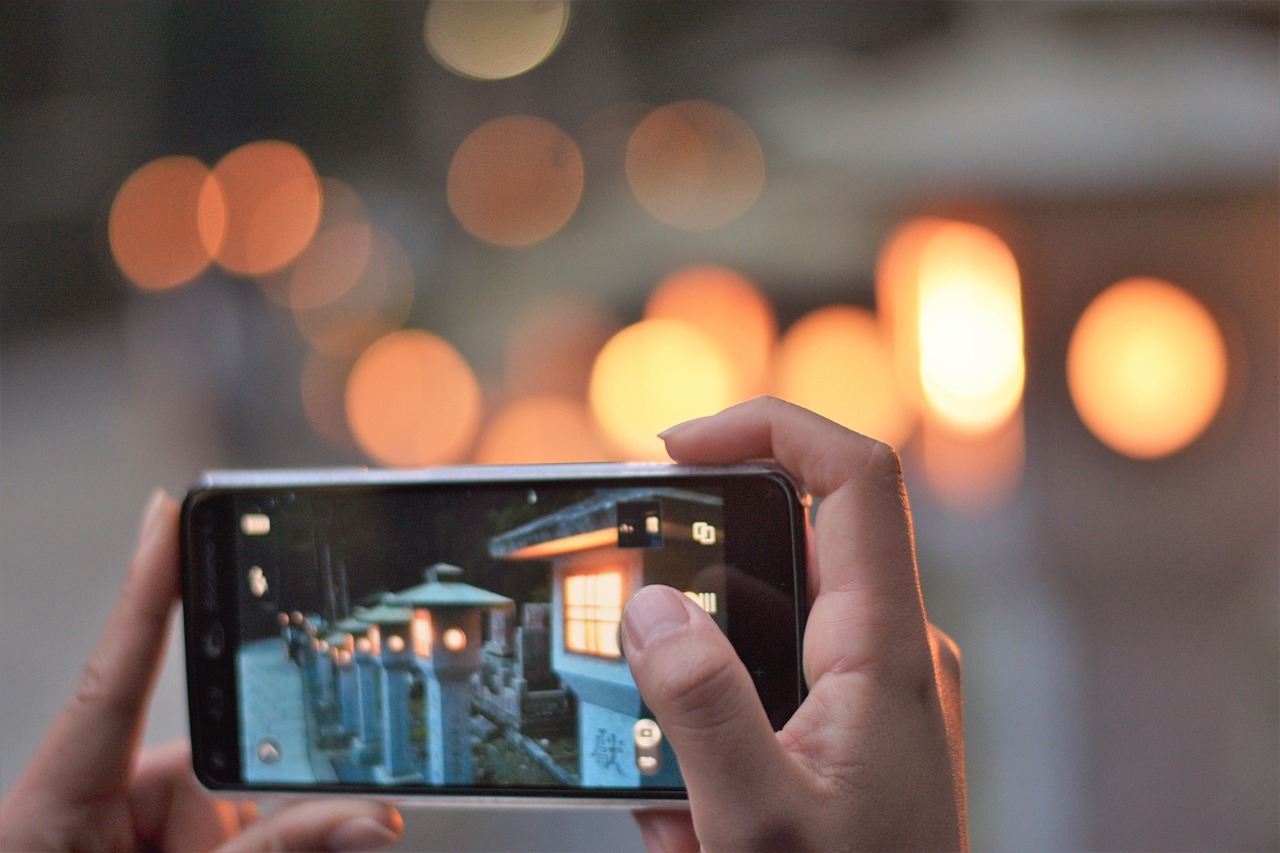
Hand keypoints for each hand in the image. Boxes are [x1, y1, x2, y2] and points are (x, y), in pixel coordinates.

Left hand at [0, 491, 403, 851]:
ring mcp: (126, 833)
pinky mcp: (160, 849)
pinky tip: (303, 848)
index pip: (114, 678)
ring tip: (294, 849)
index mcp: (52, 810)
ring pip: (235, 808)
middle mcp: (91, 809)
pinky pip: (235, 834)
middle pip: (205, 761)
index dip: (147, 590)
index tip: (168, 510)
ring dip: (267, 843)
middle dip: (255, 804)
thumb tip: (374, 819)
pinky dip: (265, 847)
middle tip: (299, 833)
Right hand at [625, 397, 965, 851]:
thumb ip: (699, 704)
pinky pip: (767, 686)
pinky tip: (689, 818)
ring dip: (694, 686)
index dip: (769, 426)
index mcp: (889, 650)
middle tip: (628, 629)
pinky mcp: (854, 722)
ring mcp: (876, 686)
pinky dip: (712, 730)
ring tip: (670, 795)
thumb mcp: (755, 820)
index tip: (675, 446)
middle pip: (790, 542)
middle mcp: (893, 650)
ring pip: (764, 626)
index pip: (854, 477)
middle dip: (694, 584)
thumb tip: (652, 604)